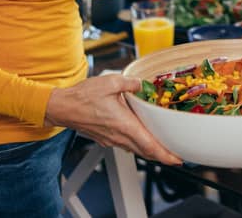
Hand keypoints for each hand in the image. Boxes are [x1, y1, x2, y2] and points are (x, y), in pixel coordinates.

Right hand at [43, 74, 180, 163]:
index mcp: (124, 125)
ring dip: (150, 151)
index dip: (166, 155)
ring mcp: (111, 140)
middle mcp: (119, 136)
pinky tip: (140, 137)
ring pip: (136, 149)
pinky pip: (126, 145)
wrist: (63, 108)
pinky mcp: (105, 139)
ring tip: (161, 147)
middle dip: (162, 156)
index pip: (149, 145)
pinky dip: (137, 145)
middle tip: (176, 155)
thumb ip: (131, 83)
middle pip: (145, 152)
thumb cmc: (83, 97)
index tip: (178, 159)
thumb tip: (141, 84)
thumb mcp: (111, 82)